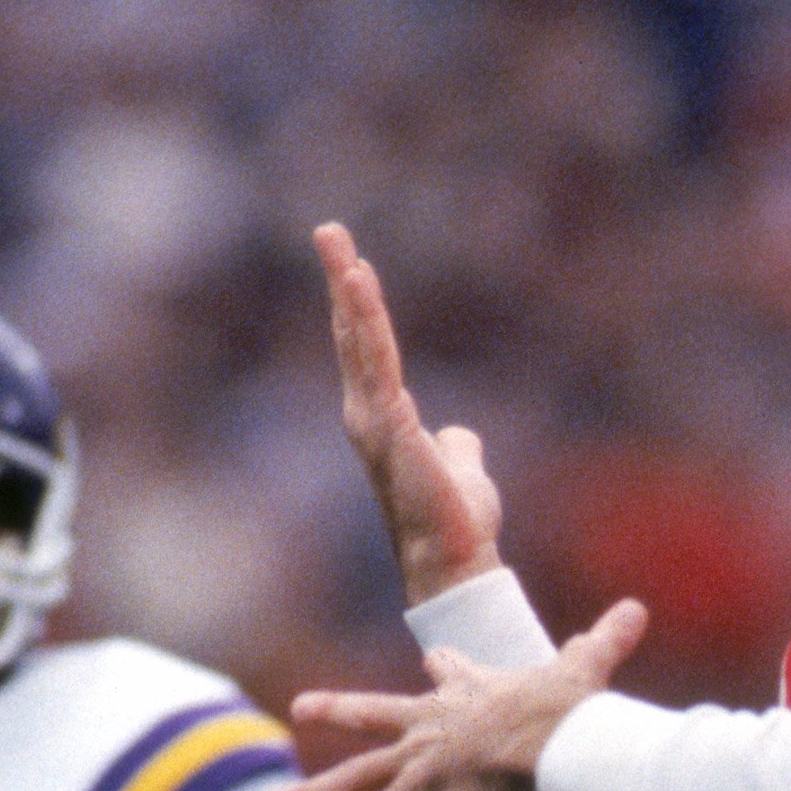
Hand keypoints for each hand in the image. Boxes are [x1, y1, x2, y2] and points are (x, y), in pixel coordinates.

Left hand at [267, 599, 648, 790]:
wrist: (546, 738)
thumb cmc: (566, 708)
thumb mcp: (584, 666)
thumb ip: (606, 638)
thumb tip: (637, 608)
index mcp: (469, 690)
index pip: (445, 673)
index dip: (444, 669)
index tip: (434, 662)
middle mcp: (432, 721)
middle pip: (374, 715)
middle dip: (337, 711)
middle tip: (302, 708)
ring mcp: (417, 760)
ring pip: (352, 778)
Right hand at [315, 221, 503, 603]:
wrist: (454, 560)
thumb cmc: (454, 521)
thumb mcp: (461, 467)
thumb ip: (456, 444)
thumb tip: (457, 434)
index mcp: (383, 417)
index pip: (366, 349)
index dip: (357, 306)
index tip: (351, 261)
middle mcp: (369, 416)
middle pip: (354, 335)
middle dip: (341, 281)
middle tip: (328, 230)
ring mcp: (377, 423)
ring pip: (364, 346)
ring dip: (353, 297)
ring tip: (343, 252)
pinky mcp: (395, 432)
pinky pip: (381, 370)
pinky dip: (369, 331)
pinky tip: (363, 296)